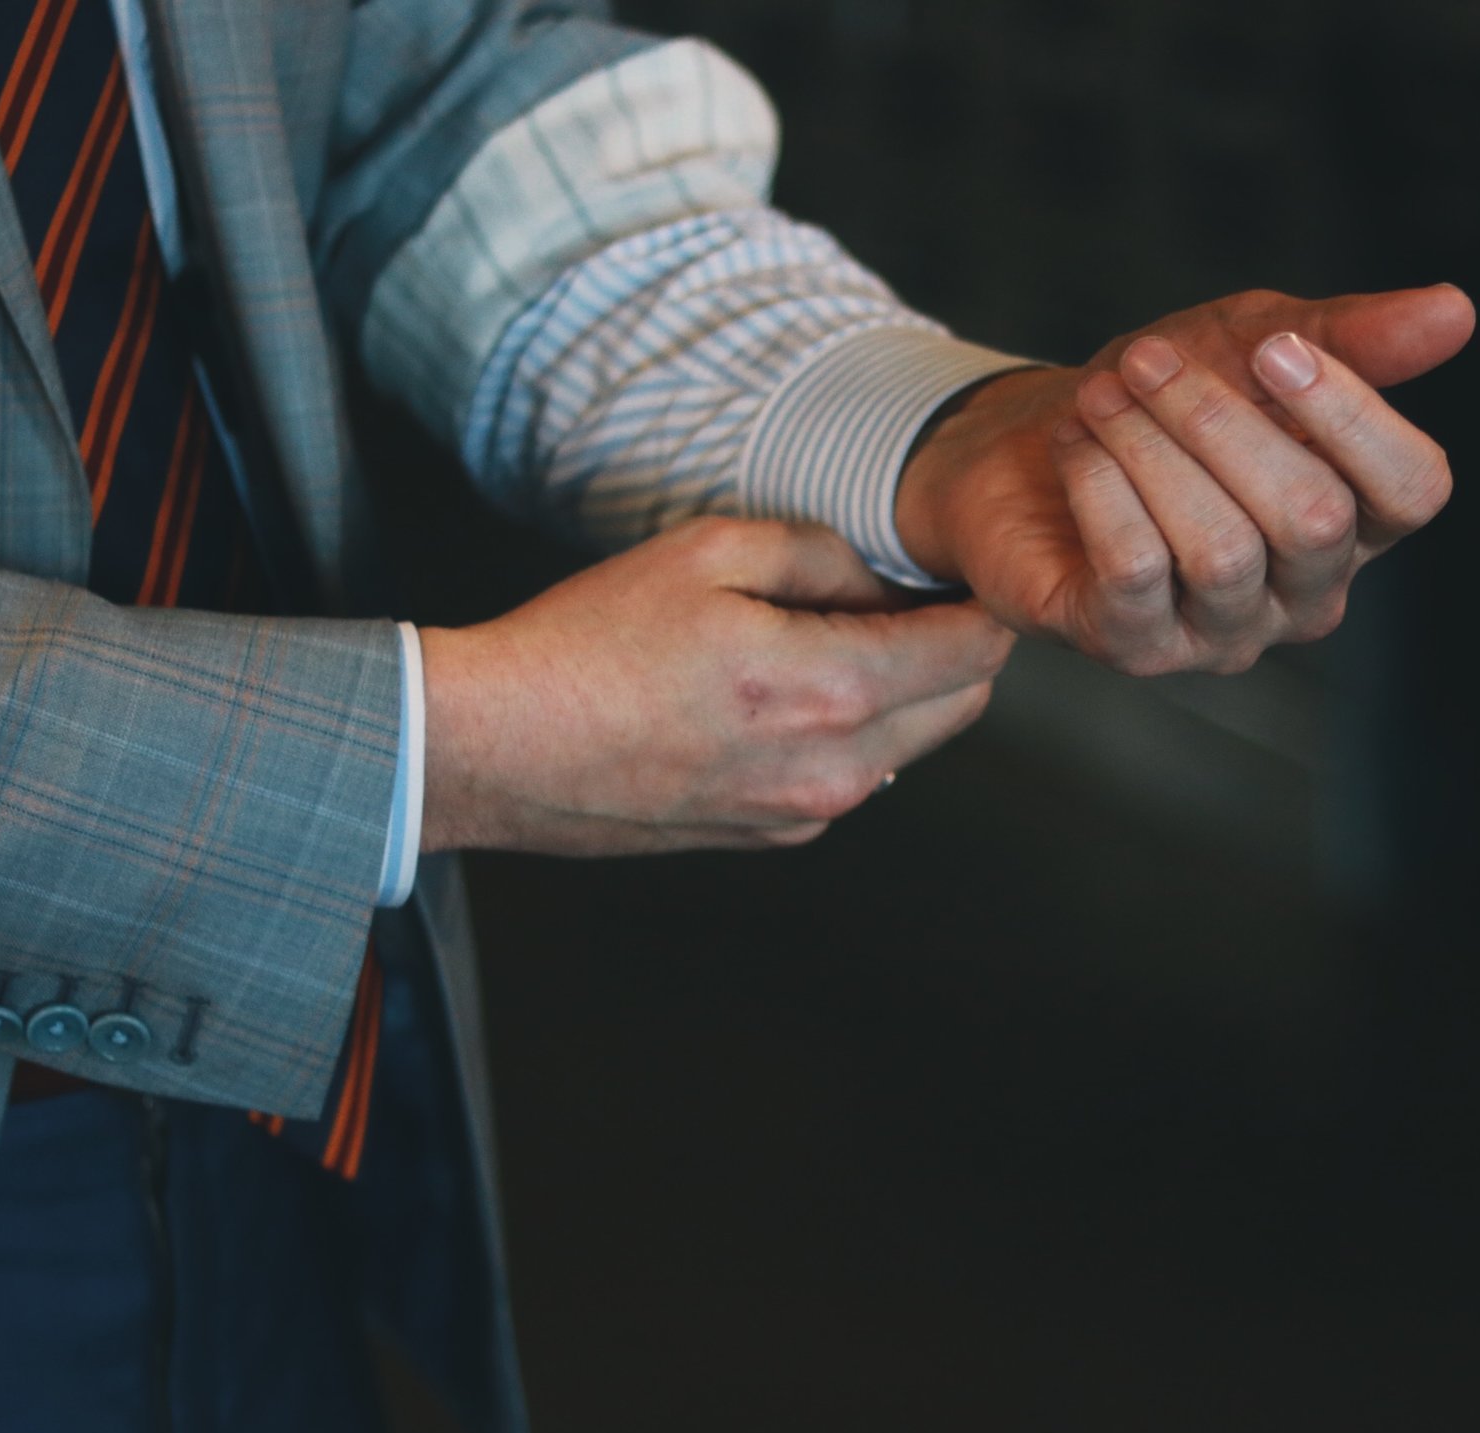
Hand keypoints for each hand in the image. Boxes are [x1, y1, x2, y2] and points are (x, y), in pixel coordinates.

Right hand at [418, 517, 1010, 854]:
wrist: (498, 746)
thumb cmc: (588, 644)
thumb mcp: (710, 549)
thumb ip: (824, 554)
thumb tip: (884, 579)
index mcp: (831, 690)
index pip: (975, 651)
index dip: (980, 602)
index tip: (960, 570)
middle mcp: (837, 769)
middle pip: (963, 704)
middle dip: (952, 645)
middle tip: (899, 594)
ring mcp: (808, 814)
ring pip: (912, 744)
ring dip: (900, 690)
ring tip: (823, 635)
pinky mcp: (776, 836)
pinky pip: (853, 775)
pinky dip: (847, 730)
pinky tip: (778, 691)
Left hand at [895, 284, 1473, 674]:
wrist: (1028, 447)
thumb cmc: (1163, 398)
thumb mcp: (1255, 342)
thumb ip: (1352, 335)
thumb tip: (1456, 311)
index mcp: (1358, 520)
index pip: (1413, 490)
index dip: (1355, 417)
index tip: (1277, 348)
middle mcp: (1305, 594)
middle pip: (1313, 519)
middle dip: (1223, 422)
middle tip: (1148, 360)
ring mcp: (1225, 633)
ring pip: (1223, 551)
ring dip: (1151, 450)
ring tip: (1103, 395)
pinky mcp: (1137, 649)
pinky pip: (1138, 573)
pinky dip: (1102, 488)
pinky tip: (1077, 442)